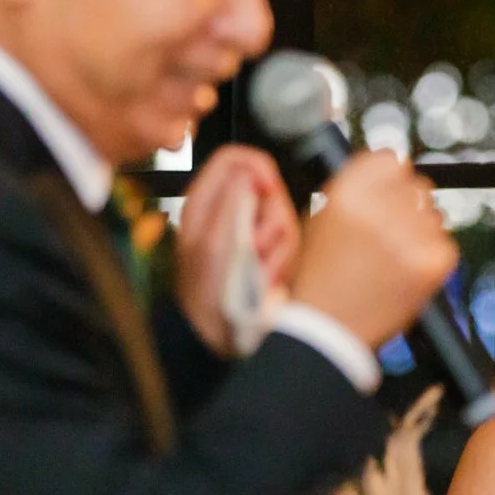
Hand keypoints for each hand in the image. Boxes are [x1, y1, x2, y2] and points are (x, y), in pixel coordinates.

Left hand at [171, 146, 300, 355]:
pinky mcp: (266, 251)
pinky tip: (267, 279)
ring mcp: (249, 231)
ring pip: (283, 215)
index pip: (236, 157)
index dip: (258, 167)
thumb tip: (251, 169)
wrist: (214, 337)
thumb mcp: (213, 243)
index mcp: (206, 201)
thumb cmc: (205, 294)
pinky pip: (289, 243)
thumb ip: (231, 200)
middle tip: (258, 247)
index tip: (268, 191)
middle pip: (268, 186)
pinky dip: (282, 262)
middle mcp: (229, 211)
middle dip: (272, 218)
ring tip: (261, 270)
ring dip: (278, 246)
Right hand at [291, 150, 458, 350]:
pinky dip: (430, 257)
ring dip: (419, 232)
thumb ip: (355, 189)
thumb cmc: (320, 278)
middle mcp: (381, 210)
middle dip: (406, 206)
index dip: (390, 178)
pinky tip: (405, 273)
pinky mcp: (433, 263)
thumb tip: (392, 168)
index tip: (386, 191)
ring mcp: (410, 237)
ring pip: (433, 215)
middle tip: (389, 234)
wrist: (328, 332)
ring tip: (392, 260)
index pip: (390, 159)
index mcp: (349, 194)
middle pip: (417, 185)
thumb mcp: (321, 219)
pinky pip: (444, 244)